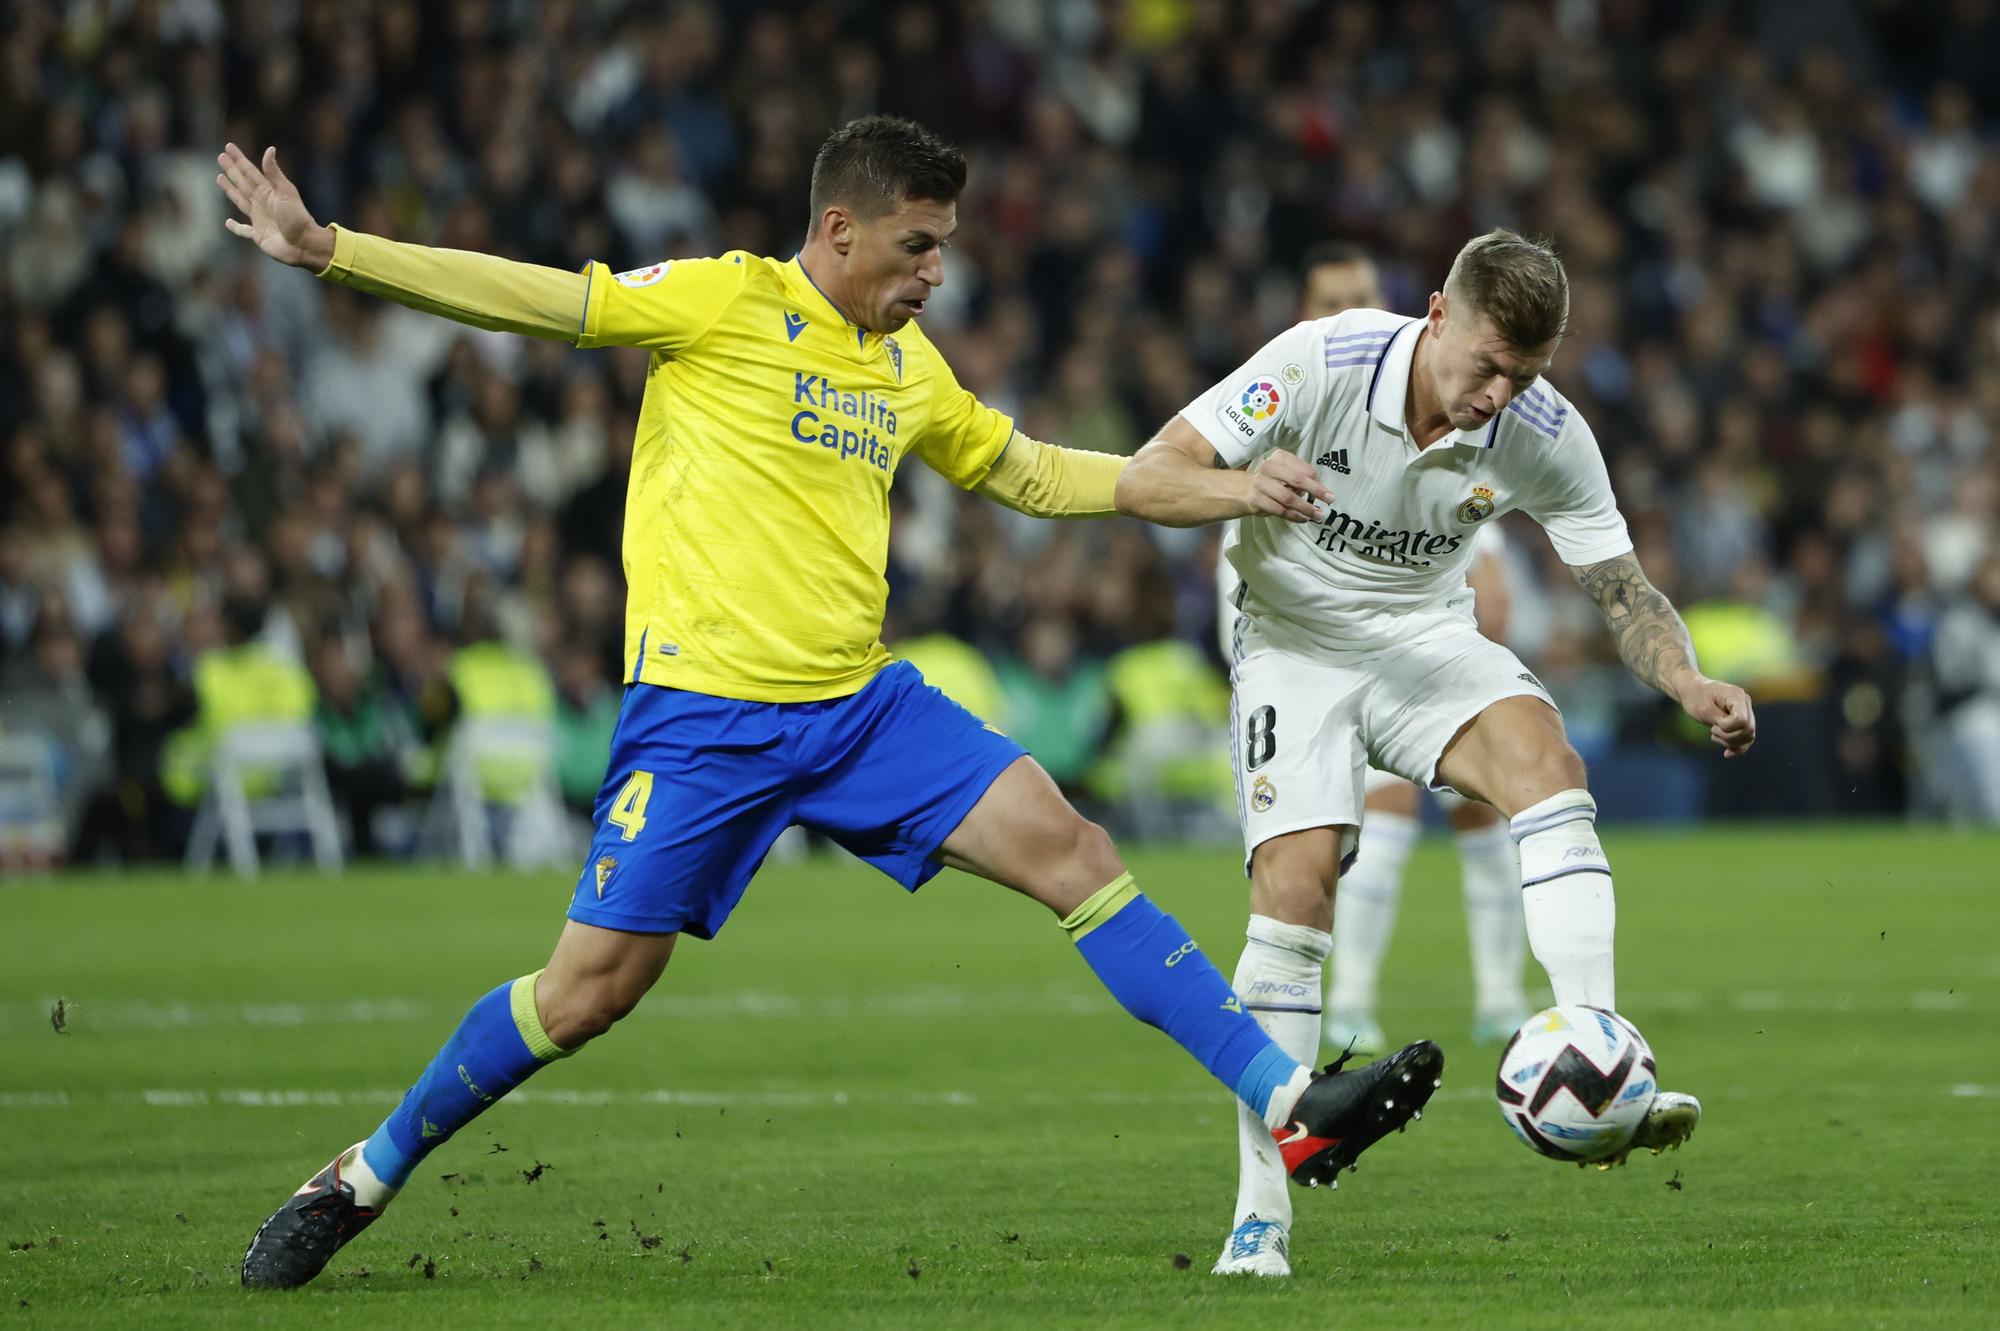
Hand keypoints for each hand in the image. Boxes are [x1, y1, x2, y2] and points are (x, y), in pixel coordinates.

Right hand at [216, 143, 334, 270]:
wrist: (304, 244)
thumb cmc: (297, 218)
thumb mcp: (286, 192)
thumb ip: (274, 173)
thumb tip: (270, 148)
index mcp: (269, 192)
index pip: (250, 172)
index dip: (239, 160)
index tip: (229, 147)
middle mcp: (262, 204)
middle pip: (243, 184)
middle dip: (232, 171)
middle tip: (221, 157)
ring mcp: (259, 219)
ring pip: (240, 201)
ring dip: (230, 191)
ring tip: (220, 178)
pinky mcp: (258, 235)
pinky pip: (243, 230)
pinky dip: (235, 227)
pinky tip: (228, 222)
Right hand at [1245, 451, 1334, 523]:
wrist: (1245, 490)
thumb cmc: (1272, 481)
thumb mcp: (1287, 474)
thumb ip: (1303, 479)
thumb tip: (1322, 492)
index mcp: (1280, 457)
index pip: (1304, 469)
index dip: (1318, 482)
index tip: (1328, 493)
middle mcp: (1268, 467)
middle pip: (1297, 480)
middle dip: (1316, 491)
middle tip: (1328, 500)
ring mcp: (1260, 483)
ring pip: (1288, 497)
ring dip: (1305, 508)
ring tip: (1317, 515)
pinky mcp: (1256, 499)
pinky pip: (1279, 509)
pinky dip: (1294, 516)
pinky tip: (1302, 518)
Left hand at [1680, 676, 1756, 756]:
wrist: (1691, 690)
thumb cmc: (1695, 697)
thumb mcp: (1704, 710)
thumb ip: (1721, 722)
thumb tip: (1735, 736)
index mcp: (1737, 696)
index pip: (1742, 720)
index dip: (1728, 728)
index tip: (1714, 725)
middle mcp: (1745, 703)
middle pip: (1748, 730)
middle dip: (1729, 737)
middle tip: (1713, 731)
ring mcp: (1745, 711)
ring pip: (1749, 736)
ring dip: (1731, 742)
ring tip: (1714, 735)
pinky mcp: (1742, 720)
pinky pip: (1746, 738)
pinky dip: (1737, 747)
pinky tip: (1727, 753)